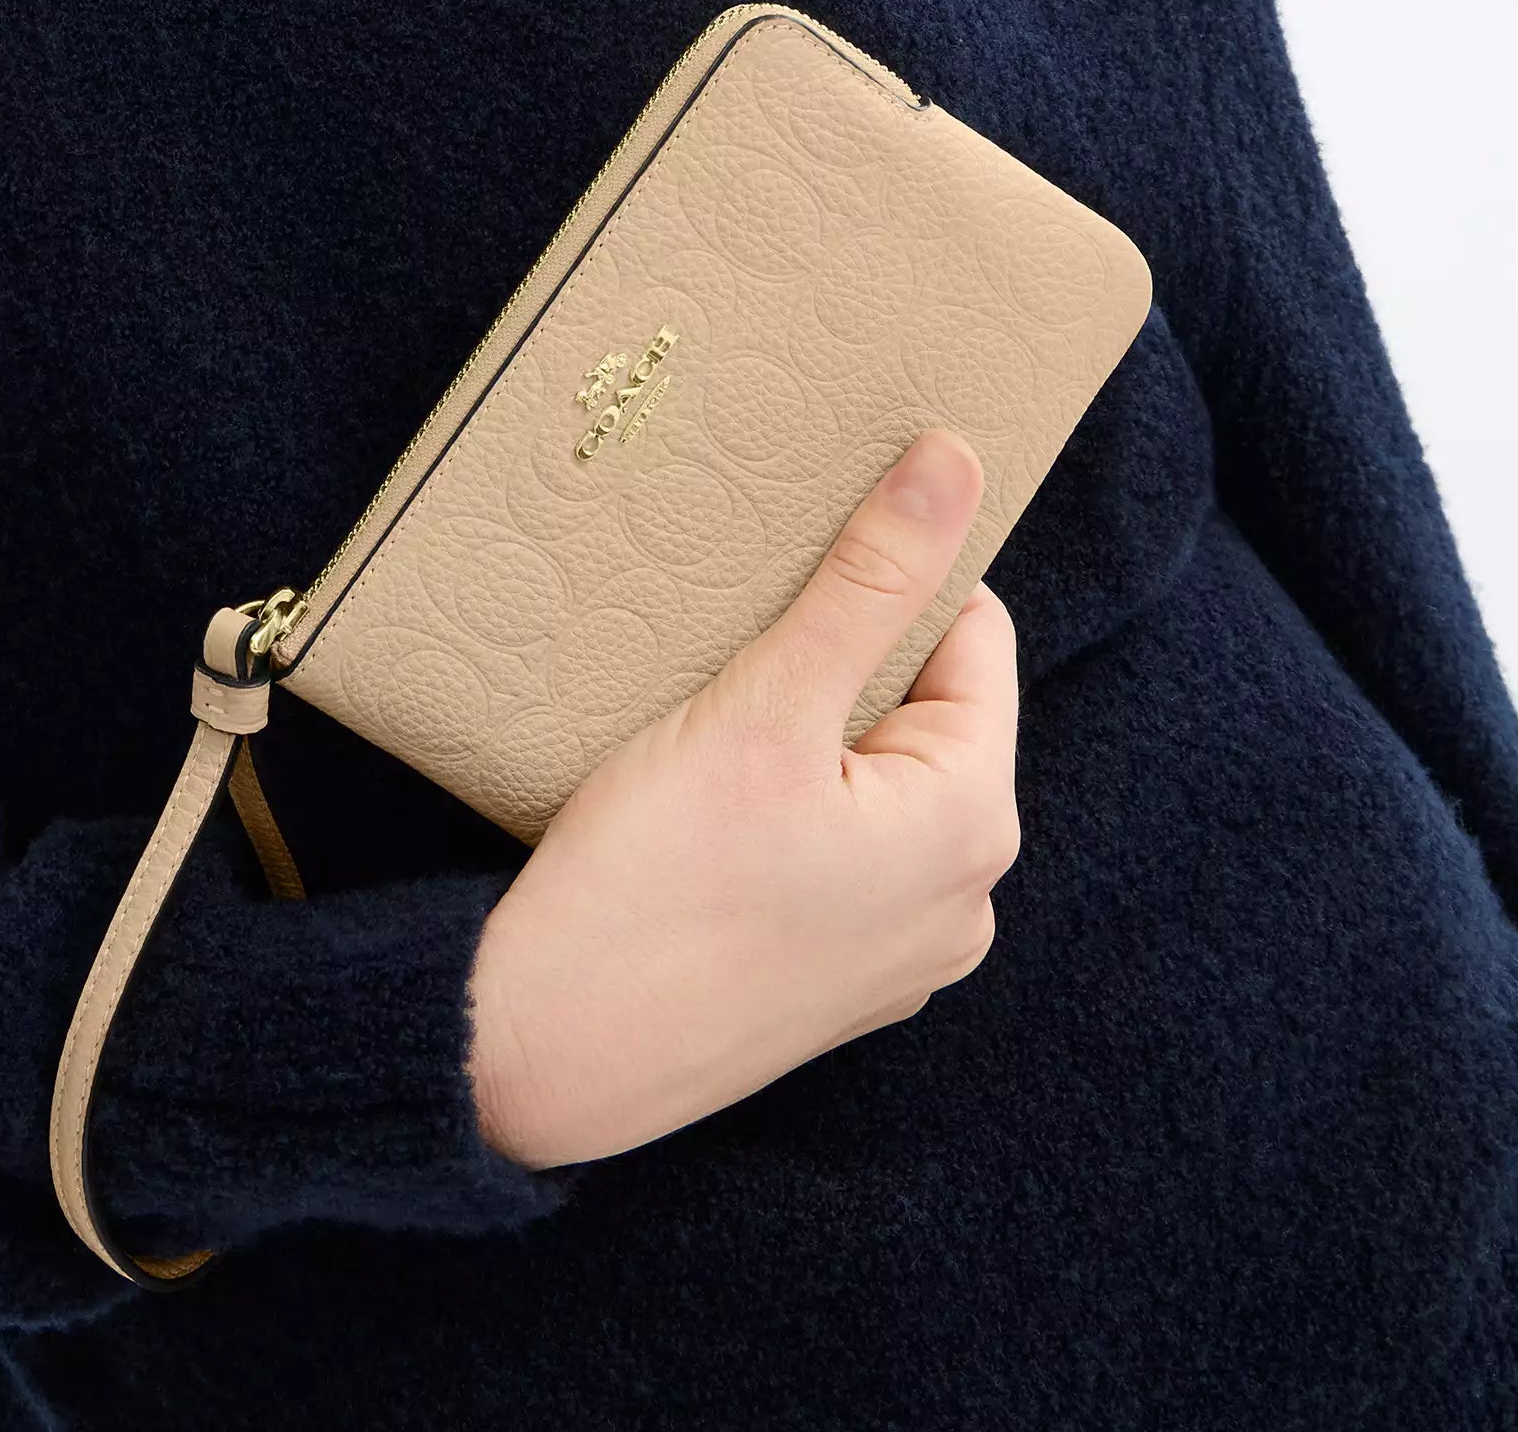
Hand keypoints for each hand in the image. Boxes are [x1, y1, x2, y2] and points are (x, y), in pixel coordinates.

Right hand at [466, 429, 1019, 1168]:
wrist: (542, 1054)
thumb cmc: (653, 880)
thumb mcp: (766, 705)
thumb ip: (869, 579)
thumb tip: (954, 463)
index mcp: (975, 824)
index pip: (973, 640)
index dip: (888, 586)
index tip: (798, 568)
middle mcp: (965, 902)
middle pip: (924, 717)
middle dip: (840, 669)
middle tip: (734, 658)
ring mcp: (900, 959)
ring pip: (873, 790)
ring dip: (807, 745)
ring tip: (709, 740)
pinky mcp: (832, 993)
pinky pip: (837, 864)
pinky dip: (785, 821)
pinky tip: (703, 821)